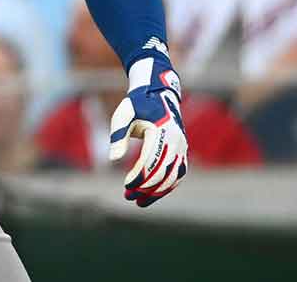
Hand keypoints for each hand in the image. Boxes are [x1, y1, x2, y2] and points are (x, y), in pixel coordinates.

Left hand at [108, 47, 188, 206]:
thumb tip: (112, 160)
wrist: (158, 94)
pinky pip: (178, 173)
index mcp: (161, 131)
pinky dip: (167, 186)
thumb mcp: (123, 116)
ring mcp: (182, 147)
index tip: (126, 186)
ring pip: (173, 177)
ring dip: (157, 192)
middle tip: (128, 197)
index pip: (150, 161)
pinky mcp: (183, 151)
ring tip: (139, 202)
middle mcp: (176, 141)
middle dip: (145, 188)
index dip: (139, 176)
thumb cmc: (137, 105)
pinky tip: (152, 194)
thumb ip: (118, 136)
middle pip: (163, 172)